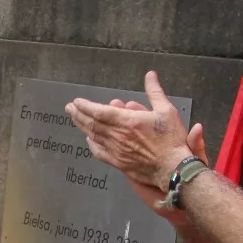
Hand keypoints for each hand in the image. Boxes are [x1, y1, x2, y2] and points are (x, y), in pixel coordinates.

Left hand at [65, 71, 191, 188]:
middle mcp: (118, 136)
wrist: (173, 168)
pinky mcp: (119, 163)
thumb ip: (155, 92)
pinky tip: (89, 140)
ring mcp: (116, 150)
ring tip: (74, 119)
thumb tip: (150, 75)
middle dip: (78, 114)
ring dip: (82, 127)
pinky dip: (92, 145)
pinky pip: (100, 153)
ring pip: (94, 136)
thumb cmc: (171, 140)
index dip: (86, 106)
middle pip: (92, 123)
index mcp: (127, 121)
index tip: (77, 102)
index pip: (99, 111)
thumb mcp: (166, 110)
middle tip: (69, 108)